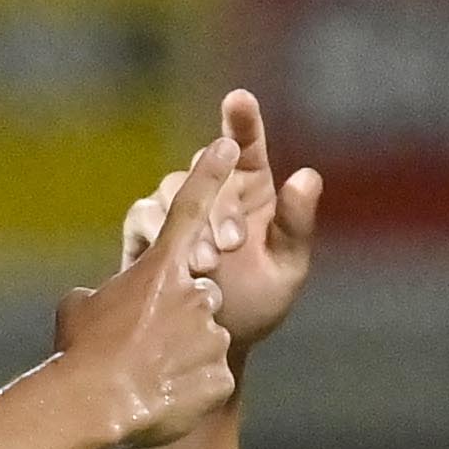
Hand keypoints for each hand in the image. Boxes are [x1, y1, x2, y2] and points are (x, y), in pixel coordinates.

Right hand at [55, 143, 240, 448]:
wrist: (95, 406)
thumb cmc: (80, 353)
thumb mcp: (80, 309)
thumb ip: (102, 294)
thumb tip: (99, 298)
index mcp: (160, 268)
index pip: (191, 208)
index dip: (211, 174)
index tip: (229, 143)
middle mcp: (194, 290)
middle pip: (199, 293)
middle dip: (180, 316)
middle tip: (148, 347)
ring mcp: (211, 331)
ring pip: (205, 337)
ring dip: (183, 355)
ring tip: (152, 379)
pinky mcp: (221, 371)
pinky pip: (209, 377)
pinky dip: (191, 388)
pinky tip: (167, 399)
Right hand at [116, 87, 322, 357]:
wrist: (212, 348)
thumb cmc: (258, 306)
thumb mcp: (287, 269)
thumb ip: (297, 224)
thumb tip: (307, 176)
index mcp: (251, 190)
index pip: (246, 143)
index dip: (242, 119)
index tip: (238, 101)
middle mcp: (211, 192)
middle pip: (205, 169)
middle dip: (218, 204)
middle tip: (229, 247)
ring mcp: (175, 210)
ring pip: (171, 190)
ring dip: (187, 222)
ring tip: (205, 265)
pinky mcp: (145, 235)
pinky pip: (142, 217)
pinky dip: (156, 234)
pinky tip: (171, 262)